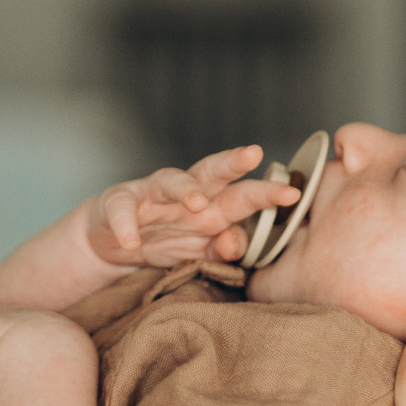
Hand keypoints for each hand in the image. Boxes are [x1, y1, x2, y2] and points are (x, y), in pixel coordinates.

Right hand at [85, 146, 297, 268]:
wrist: (113, 242)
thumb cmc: (164, 240)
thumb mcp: (197, 251)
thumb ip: (222, 249)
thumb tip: (236, 244)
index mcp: (211, 207)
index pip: (244, 196)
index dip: (267, 194)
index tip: (292, 195)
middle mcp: (185, 193)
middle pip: (213, 173)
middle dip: (233, 163)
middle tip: (254, 154)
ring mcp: (150, 195)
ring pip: (170, 181)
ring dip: (184, 188)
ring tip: (196, 201)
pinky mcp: (116, 203)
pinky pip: (122, 211)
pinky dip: (126, 226)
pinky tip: (130, 240)